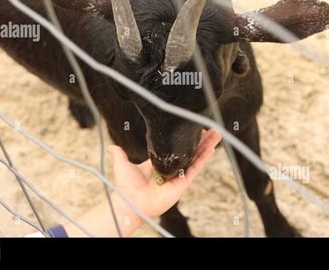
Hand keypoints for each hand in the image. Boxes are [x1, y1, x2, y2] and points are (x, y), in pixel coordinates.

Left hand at [62, 129, 221, 236]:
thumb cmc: (126, 186)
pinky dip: (204, 158)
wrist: (130, 201)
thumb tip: (112, 147)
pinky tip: (211, 148)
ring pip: (196, 158)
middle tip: (210, 128)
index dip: (185, 140)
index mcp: (159, 164)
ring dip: (206, 146)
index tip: (193, 129)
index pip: (176, 149)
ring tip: (217, 134)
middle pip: (190, 152)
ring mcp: (178, 176)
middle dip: (201, 140)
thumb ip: (120, 155)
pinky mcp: (182, 183)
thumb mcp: (122, 164)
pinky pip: (195, 169)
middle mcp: (171, 169)